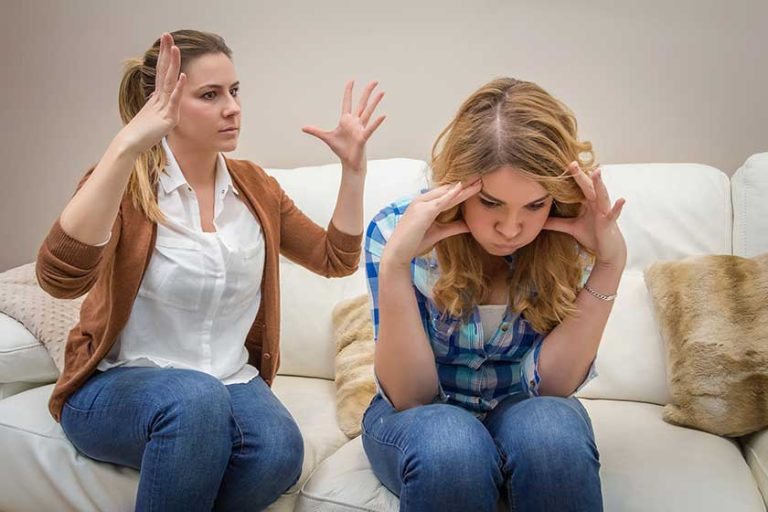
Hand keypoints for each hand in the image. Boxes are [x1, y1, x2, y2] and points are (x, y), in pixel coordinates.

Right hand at [116, 33, 185, 154]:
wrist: (131, 144)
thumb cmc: (142, 133)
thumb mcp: (153, 116)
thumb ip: (157, 106)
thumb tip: (156, 98)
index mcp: (157, 97)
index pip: (162, 72)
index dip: (165, 56)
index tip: (167, 42)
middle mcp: (160, 98)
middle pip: (164, 70)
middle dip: (166, 53)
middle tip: (167, 35)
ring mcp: (163, 106)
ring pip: (169, 81)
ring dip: (173, 64)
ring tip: (175, 48)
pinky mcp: (167, 117)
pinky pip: (174, 100)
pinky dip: (179, 88)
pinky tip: (183, 76)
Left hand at [302, 80, 385, 172]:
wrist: (349, 162)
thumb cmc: (341, 149)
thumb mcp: (326, 137)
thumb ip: (315, 131)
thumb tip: (303, 127)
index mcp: (346, 120)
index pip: (347, 102)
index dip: (349, 91)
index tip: (351, 81)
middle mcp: (355, 122)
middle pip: (362, 103)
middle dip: (367, 92)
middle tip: (375, 81)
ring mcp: (360, 128)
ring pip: (368, 112)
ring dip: (375, 102)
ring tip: (382, 92)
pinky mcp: (363, 137)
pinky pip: (370, 128)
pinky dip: (376, 122)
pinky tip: (383, 115)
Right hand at [382, 180, 482, 266]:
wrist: (397, 252)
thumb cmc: (414, 243)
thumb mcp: (438, 233)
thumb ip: (453, 227)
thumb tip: (469, 225)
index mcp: (424, 203)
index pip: (445, 193)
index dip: (461, 189)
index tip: (476, 185)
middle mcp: (422, 200)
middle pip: (447, 190)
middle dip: (465, 184)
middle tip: (481, 178)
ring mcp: (421, 204)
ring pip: (446, 193)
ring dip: (463, 187)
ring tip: (478, 181)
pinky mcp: (422, 211)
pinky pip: (440, 201)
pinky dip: (451, 194)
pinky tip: (462, 188)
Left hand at [542, 162, 626, 267]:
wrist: (608, 250)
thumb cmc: (593, 235)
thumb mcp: (572, 228)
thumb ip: (557, 223)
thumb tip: (540, 222)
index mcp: (588, 201)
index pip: (578, 186)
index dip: (571, 177)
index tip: (561, 165)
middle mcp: (597, 203)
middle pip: (588, 186)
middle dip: (581, 175)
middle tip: (572, 163)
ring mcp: (605, 211)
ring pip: (602, 195)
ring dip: (600, 184)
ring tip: (597, 172)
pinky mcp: (610, 222)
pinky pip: (614, 214)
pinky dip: (617, 207)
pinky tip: (621, 200)